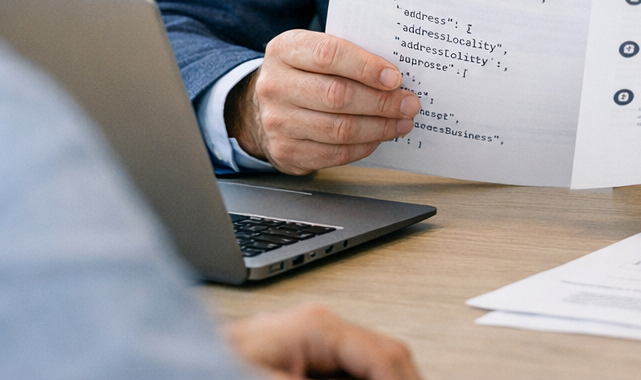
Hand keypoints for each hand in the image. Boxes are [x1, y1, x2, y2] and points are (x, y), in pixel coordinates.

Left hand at [224, 303, 421, 379]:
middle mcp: (323, 330)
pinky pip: (348, 373)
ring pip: (372, 367)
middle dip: (404, 379)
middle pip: (387, 358)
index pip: (386, 357)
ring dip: (387, 378)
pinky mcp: (304, 363)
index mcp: (320, 327)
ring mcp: (315, 346)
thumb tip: (381, 377)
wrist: (174, 358)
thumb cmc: (212, 363)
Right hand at [226, 29, 419, 173]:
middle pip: (337, 96)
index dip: (366, 67)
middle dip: (381, 102)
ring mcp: (277, 121)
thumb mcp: (314, 50)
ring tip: (402, 122)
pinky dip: (363, 146)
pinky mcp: (285, 151)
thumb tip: (394, 74)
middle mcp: (275, 85)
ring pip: (339, 129)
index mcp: (285, 50)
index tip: (395, 77)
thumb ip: (348, 55)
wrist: (263, 106)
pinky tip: (379, 137)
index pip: (329, 55)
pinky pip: (333, 154)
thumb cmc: (302, 73)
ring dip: (379, 127)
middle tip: (409, 103)